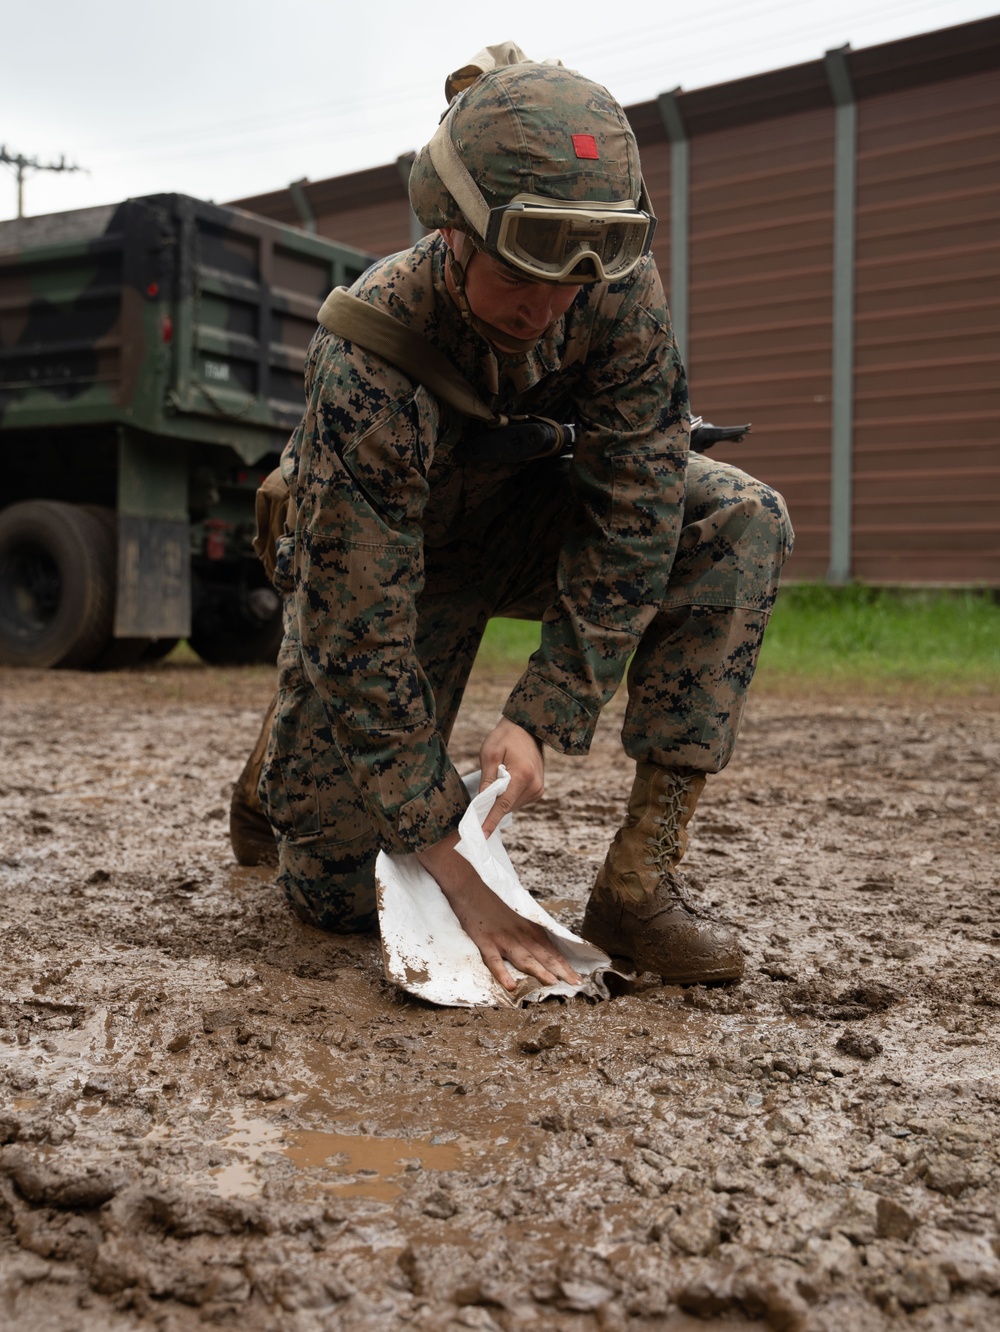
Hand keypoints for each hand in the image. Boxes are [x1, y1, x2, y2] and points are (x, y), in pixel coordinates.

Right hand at [416, 833, 581, 993]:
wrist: (470, 886)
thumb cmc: (494, 901)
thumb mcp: (518, 914)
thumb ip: (530, 930)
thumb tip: (546, 945)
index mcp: (528, 928)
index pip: (551, 950)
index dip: (565, 965)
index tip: (579, 979)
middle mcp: (519, 934)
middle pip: (543, 955)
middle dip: (561, 971)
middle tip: (576, 985)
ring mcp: (502, 938)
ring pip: (524, 958)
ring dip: (539, 971)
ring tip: (552, 983)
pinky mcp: (484, 940)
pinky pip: (494, 959)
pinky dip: (503, 972)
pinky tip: (511, 985)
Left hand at [479, 718, 543, 837]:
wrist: (527, 728)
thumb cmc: (505, 738)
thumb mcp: (490, 754)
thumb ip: (487, 779)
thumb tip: (481, 803)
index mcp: (523, 776)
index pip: (502, 805)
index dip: (490, 821)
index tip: (481, 835)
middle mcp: (534, 785)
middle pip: (507, 806)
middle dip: (491, 807)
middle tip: (476, 801)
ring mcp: (538, 789)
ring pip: (512, 805)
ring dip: (500, 800)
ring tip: (496, 780)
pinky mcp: (538, 790)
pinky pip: (518, 800)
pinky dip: (508, 797)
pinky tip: (505, 782)